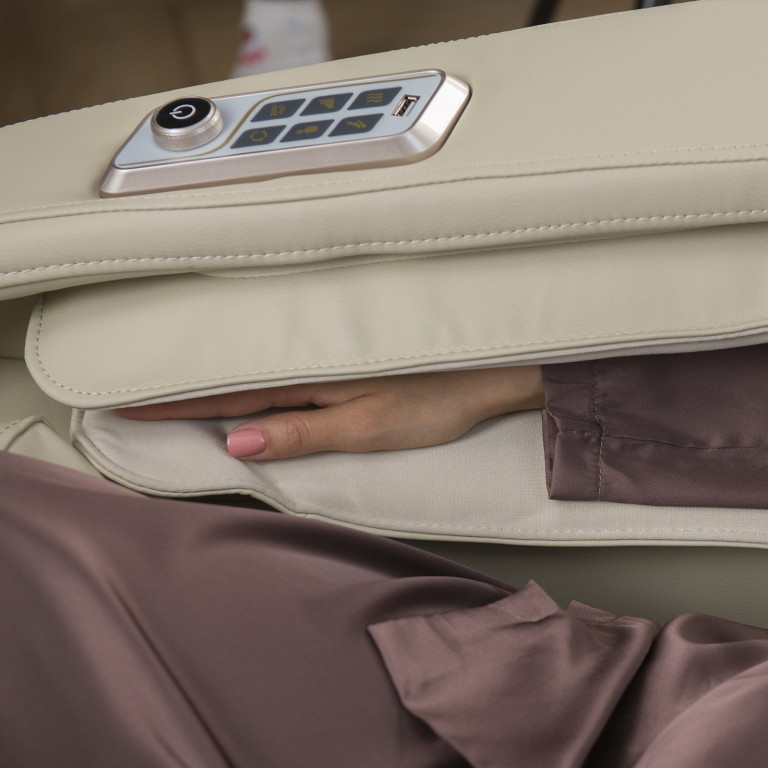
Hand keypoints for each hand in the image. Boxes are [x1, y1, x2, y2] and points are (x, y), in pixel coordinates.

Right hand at [117, 366, 543, 459]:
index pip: (227, 392)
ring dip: (209, 373)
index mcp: (310, 376)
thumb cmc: (436, 397)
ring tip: (163, 379)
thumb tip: (238, 443)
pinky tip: (235, 371)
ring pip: (253, 365)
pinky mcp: (342, 353)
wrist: (490, 367)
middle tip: (128, 388)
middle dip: (178, 382)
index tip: (128, 403)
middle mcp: (311, 358)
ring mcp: (326, 353)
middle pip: (232, 373)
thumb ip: (303, 433)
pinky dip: (249, 370)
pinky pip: (281, 364)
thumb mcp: (368, 426)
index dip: (176, 401)